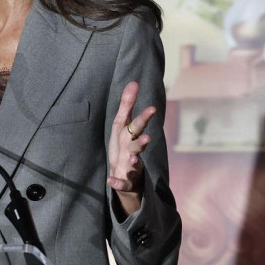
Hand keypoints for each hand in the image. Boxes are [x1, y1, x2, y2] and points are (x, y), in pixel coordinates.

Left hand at [107, 81, 156, 213]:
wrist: (127, 178)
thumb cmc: (124, 146)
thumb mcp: (122, 125)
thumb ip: (127, 105)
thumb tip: (134, 82)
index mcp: (131, 137)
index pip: (137, 126)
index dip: (144, 118)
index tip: (152, 108)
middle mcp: (133, 151)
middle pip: (137, 145)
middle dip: (141, 141)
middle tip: (147, 137)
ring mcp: (130, 167)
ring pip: (133, 163)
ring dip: (134, 160)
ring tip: (134, 158)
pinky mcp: (124, 182)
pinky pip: (121, 183)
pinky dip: (117, 183)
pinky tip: (111, 180)